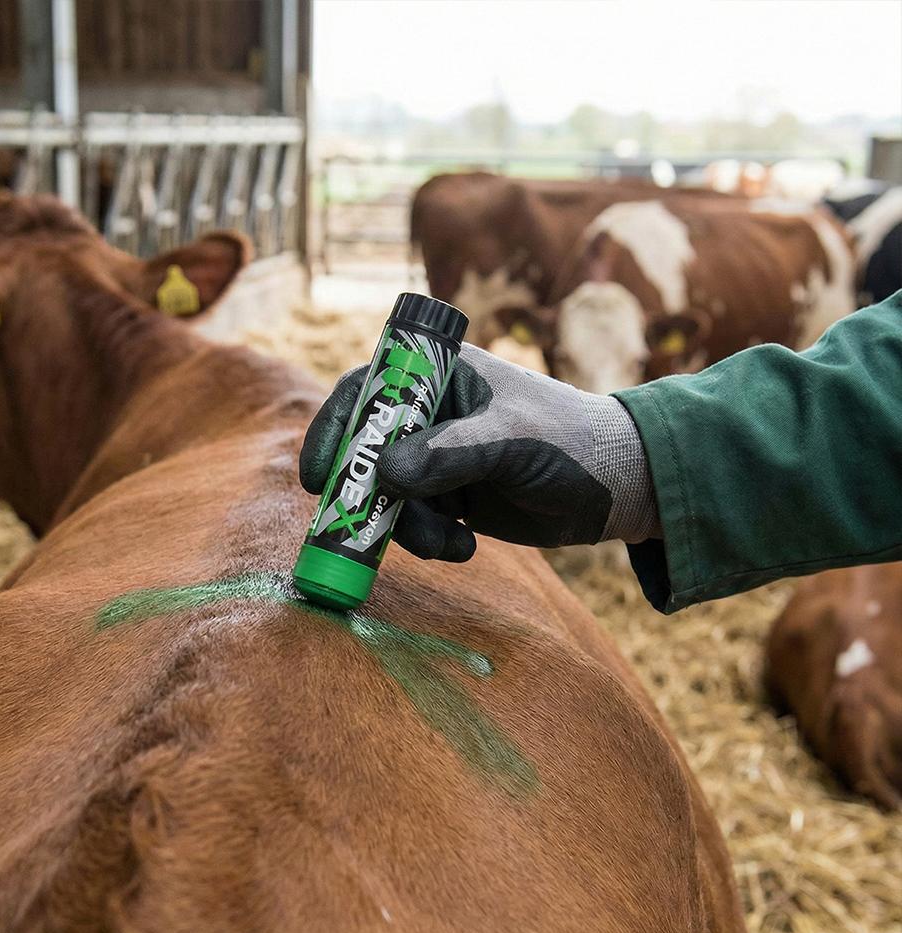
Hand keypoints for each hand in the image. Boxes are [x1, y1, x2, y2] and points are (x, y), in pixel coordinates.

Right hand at [299, 343, 659, 560]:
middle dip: (366, 493)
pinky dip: (429, 542)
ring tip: (449, 545)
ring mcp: (438, 459)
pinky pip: (414, 522)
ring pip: (389, 496)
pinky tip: (466, 550)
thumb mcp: (512, 441)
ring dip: (407, 528)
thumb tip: (384, 475)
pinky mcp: (450, 498)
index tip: (320, 475)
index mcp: (441, 375)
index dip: (335, 427)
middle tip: (359, 528)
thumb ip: (450, 454)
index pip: (368, 389)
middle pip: (368, 450)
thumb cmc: (572, 441)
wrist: (620, 487)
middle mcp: (431, 415)